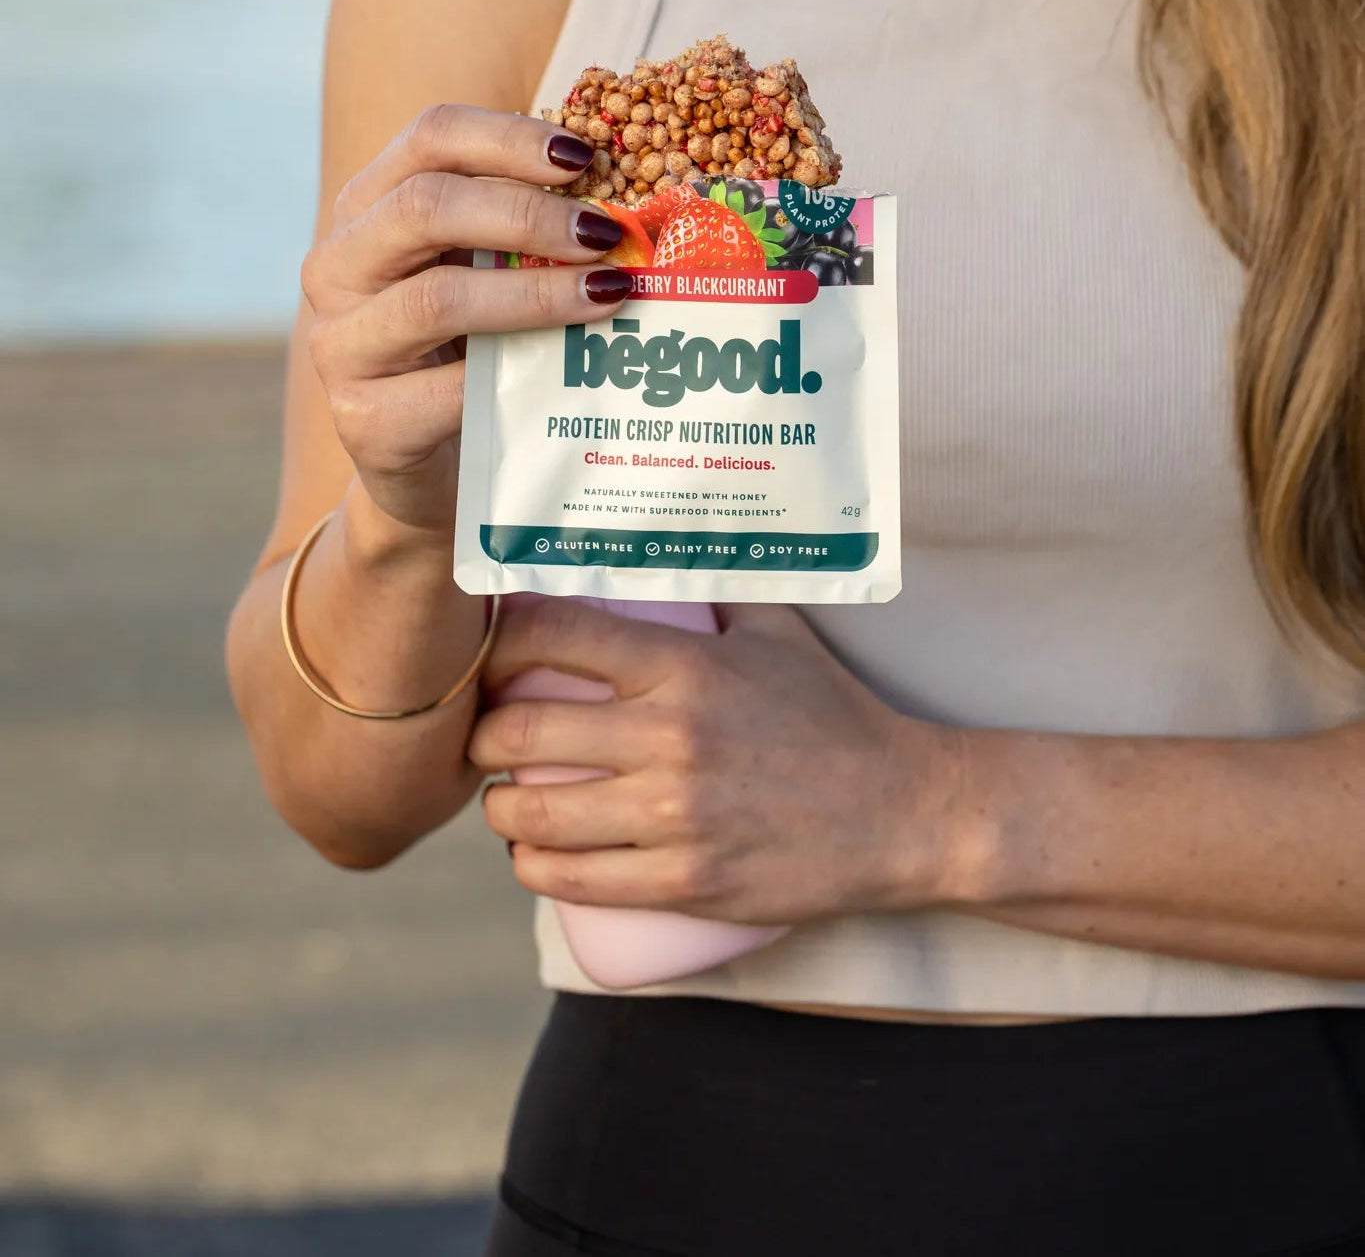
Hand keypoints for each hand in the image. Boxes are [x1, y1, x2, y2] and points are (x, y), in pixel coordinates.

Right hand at [301, 105, 632, 534]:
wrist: (432, 470)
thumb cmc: (469, 357)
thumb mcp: (485, 279)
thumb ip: (520, 236)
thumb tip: (619, 201)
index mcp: (366, 211)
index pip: (428, 140)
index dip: (507, 136)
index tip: (583, 156)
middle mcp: (337, 268)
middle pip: (425, 208)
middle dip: (526, 213)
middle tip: (604, 233)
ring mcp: (342, 346)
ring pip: (438, 299)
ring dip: (535, 293)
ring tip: (607, 293)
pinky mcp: (366, 421)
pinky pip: (448, 389)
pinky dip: (516, 375)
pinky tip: (569, 372)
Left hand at [469, 599, 968, 925]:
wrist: (902, 813)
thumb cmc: (835, 717)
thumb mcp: (780, 635)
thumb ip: (719, 592)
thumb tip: (667, 554)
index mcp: (688, 667)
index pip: (557, 635)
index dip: (500, 640)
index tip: (491, 653)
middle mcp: (671, 738)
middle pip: (519, 731)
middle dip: (481, 735)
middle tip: (488, 737)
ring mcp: (676, 817)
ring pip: (533, 816)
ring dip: (499, 809)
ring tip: (507, 801)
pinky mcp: (686, 881)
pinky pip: (574, 880)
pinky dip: (532, 868)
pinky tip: (531, 856)